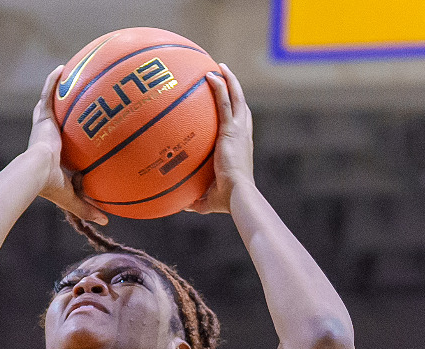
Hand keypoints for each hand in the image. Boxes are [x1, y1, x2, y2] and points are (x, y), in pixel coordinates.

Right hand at [28, 65, 109, 225]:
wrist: (37, 173)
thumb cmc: (50, 186)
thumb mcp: (73, 196)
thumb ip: (88, 205)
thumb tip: (106, 220)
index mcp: (52, 153)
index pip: (60, 142)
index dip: (67, 137)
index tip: (78, 132)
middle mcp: (46, 137)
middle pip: (54, 119)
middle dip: (61, 109)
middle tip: (70, 100)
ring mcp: (43, 125)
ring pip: (51, 103)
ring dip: (56, 89)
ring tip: (66, 74)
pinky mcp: (42, 117)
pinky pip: (49, 93)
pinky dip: (53, 81)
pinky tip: (61, 68)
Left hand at [187, 65, 254, 215]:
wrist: (238, 195)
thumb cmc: (226, 200)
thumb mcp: (208, 198)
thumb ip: (195, 198)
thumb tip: (181, 205)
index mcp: (241, 148)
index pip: (240, 125)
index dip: (236, 113)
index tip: (229, 104)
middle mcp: (243, 135)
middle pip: (241, 105)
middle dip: (235, 89)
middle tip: (225, 76)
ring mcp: (239, 130)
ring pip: (236, 97)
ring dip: (229, 80)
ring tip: (220, 67)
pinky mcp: (231, 129)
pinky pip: (225, 101)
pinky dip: (220, 86)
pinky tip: (210, 75)